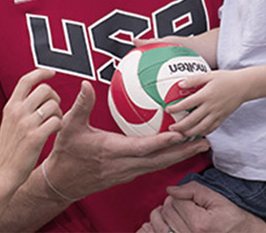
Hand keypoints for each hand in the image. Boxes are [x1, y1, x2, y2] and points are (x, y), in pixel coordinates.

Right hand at [0, 69, 62, 189]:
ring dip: (59, 113)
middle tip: (55, 108)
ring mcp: (26, 124)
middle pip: (45, 89)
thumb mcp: (9, 122)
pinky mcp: (35, 137)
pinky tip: (55, 131)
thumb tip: (37, 93)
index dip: (41, 73)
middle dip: (54, 96)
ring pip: (53, 105)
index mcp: (10, 106)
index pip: (26, 80)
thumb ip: (20, 107)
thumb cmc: (9, 148)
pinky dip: (60, 125)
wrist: (1, 172)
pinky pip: (57, 122)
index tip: (51, 73)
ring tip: (55, 122)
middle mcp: (17, 112)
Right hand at [41, 81, 209, 199]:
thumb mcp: (70, 127)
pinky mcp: (128, 175)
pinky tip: (177, 150)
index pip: (142, 148)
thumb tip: (86, 84)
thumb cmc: (66, 153)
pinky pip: (153, 166)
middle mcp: (124, 165)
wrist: (62, 181)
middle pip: (160, 160)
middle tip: (204, 140)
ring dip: (180, 156)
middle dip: (183, 151)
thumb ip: (81, 105)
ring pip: (159, 165)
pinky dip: (168, 158)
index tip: (179, 134)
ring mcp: (128, 172)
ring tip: (199, 145)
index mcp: (112, 151)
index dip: (161, 142)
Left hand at [143, 181, 265, 232]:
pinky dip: (153, 229)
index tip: (190, 199)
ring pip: (159, 224)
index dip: (181, 195)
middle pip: (166, 211)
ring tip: (176, 214)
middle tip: (185, 205)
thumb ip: (193, 190)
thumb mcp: (217, 199)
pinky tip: (156, 224)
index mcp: (199, 224)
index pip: (175, 201)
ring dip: (163, 215)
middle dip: (172, 204)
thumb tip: (170, 189)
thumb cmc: (232, 219)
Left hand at [166, 70, 247, 138]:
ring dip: (190, 132)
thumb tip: (180, 84)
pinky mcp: (222, 118)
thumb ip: (194, 80)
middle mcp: (211, 107)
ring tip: (181, 133)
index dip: (176, 108)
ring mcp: (217, 114)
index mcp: (206, 95)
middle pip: (192, 120)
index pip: (187, 104)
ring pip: (201, 128)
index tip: (168, 110)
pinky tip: (196, 133)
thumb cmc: (226, 79)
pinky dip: (202, 133)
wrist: (244, 86)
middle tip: (171, 128)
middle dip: (180, 126)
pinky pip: (211, 129)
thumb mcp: (209, 75)